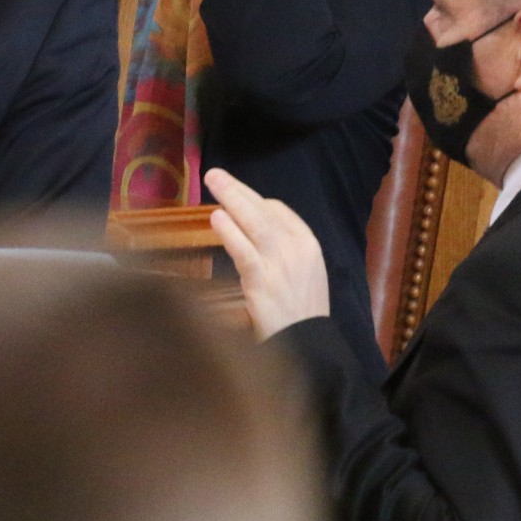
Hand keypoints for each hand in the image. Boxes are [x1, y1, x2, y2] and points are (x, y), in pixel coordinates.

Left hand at [204, 167, 330, 336]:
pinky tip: (216, 217)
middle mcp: (297, 248)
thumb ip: (283, 250)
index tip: (237, 196)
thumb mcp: (303, 273)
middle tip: (214, 175)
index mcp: (309, 244)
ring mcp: (280, 264)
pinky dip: (229, 231)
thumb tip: (254, 229)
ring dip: (231, 198)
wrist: (308, 345)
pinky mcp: (263, 281)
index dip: (254, 200)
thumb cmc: (300, 311)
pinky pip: (243, 250)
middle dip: (238, 190)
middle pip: (264, 209)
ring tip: (211, 182)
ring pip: (253, 222)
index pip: (279, 211)